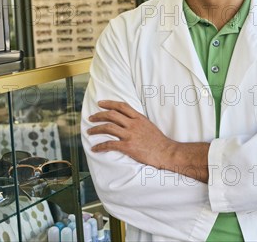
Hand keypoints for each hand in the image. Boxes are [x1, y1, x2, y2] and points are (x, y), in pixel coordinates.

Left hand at [87, 100, 209, 181]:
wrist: (166, 152)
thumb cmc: (159, 141)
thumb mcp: (149, 125)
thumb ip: (138, 122)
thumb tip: (129, 121)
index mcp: (139, 118)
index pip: (122, 106)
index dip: (109, 103)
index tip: (100, 103)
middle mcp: (133, 124)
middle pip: (112, 115)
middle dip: (99, 115)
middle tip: (91, 118)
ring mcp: (130, 135)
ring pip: (108, 127)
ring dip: (96, 129)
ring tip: (89, 132)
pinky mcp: (128, 146)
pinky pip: (109, 144)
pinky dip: (100, 146)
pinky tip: (94, 149)